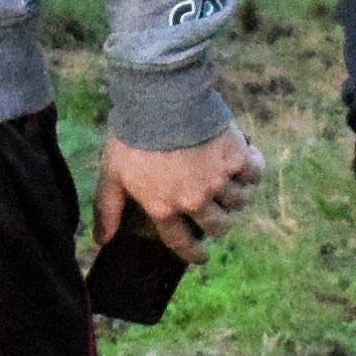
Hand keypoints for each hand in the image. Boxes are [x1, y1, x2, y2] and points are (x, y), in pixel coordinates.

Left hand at [97, 129, 259, 259]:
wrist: (160, 98)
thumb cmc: (132, 135)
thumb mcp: (112, 173)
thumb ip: (108, 209)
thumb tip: (101, 241)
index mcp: (163, 208)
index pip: (182, 244)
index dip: (194, 254)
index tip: (202, 257)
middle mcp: (194, 200)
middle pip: (219, 226)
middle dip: (220, 224)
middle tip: (218, 216)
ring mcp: (218, 180)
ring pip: (239, 202)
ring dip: (237, 197)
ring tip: (233, 186)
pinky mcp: (236, 157)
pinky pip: (254, 174)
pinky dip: (254, 170)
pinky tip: (249, 163)